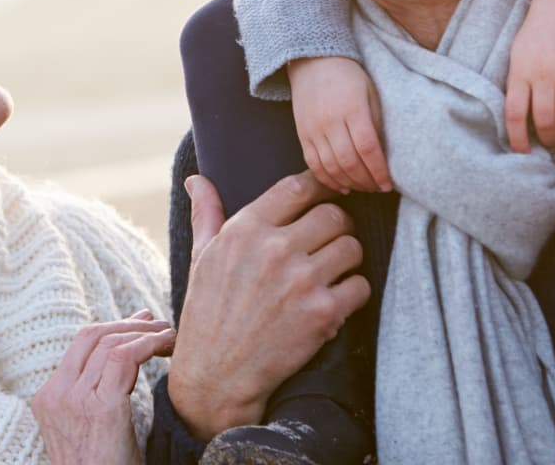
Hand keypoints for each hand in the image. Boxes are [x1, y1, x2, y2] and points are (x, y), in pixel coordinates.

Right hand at [31, 311, 175, 464]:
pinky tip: (166, 347)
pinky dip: (149, 344)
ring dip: (146, 333)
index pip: (80, 345)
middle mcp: (57, 395)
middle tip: (156, 323)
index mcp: (48, 399)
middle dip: (128, 323)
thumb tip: (123, 351)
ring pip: (111, 343)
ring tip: (169, 337)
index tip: (139, 323)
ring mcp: (75, 401)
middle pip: (92, 335)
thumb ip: (94, 392)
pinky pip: (125, 357)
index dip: (112, 327)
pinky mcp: (101, 409)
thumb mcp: (88, 427)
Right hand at [167, 170, 368, 439]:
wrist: (215, 376)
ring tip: (335, 269)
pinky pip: (360, 286)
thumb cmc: (207, 311)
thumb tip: (195, 178)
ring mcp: (301, 281)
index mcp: (247, 228)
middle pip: (334, 214)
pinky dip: (354, 292)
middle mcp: (275, 249)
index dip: (320, 186)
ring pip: (352, 247)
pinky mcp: (322, 314)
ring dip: (348, 257)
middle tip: (331, 239)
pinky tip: (336, 299)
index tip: (326, 193)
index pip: (299, 186)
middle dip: (337, 225)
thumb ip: (206, 212)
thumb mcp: (201, 256)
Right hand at [288, 56, 391, 192]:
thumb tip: (383, 155)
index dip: (379, 171)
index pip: (368, 148)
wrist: (314, 61)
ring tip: (363, 187)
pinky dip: (327, 179)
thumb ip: (376, 123)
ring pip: (331, 167)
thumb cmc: (348, 76)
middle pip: (349, 162)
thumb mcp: (371, 92)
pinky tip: (341, 185)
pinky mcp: (301, 134)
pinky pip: (313, 164)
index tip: (388, 184)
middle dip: (367, 181)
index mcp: (352, 109)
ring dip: (349, 183)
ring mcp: (313, 129)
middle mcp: (330, 121)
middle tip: (378, 187)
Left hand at [505, 0, 554, 151]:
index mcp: (519, 71)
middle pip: (543, 119)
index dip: (517, 137)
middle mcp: (541, 74)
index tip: (522, 151)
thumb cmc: (535, 31)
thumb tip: (516, 114)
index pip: (514, 113)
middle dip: (547, 138)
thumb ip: (516, 81)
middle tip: (550, 145)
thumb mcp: (516, 53)